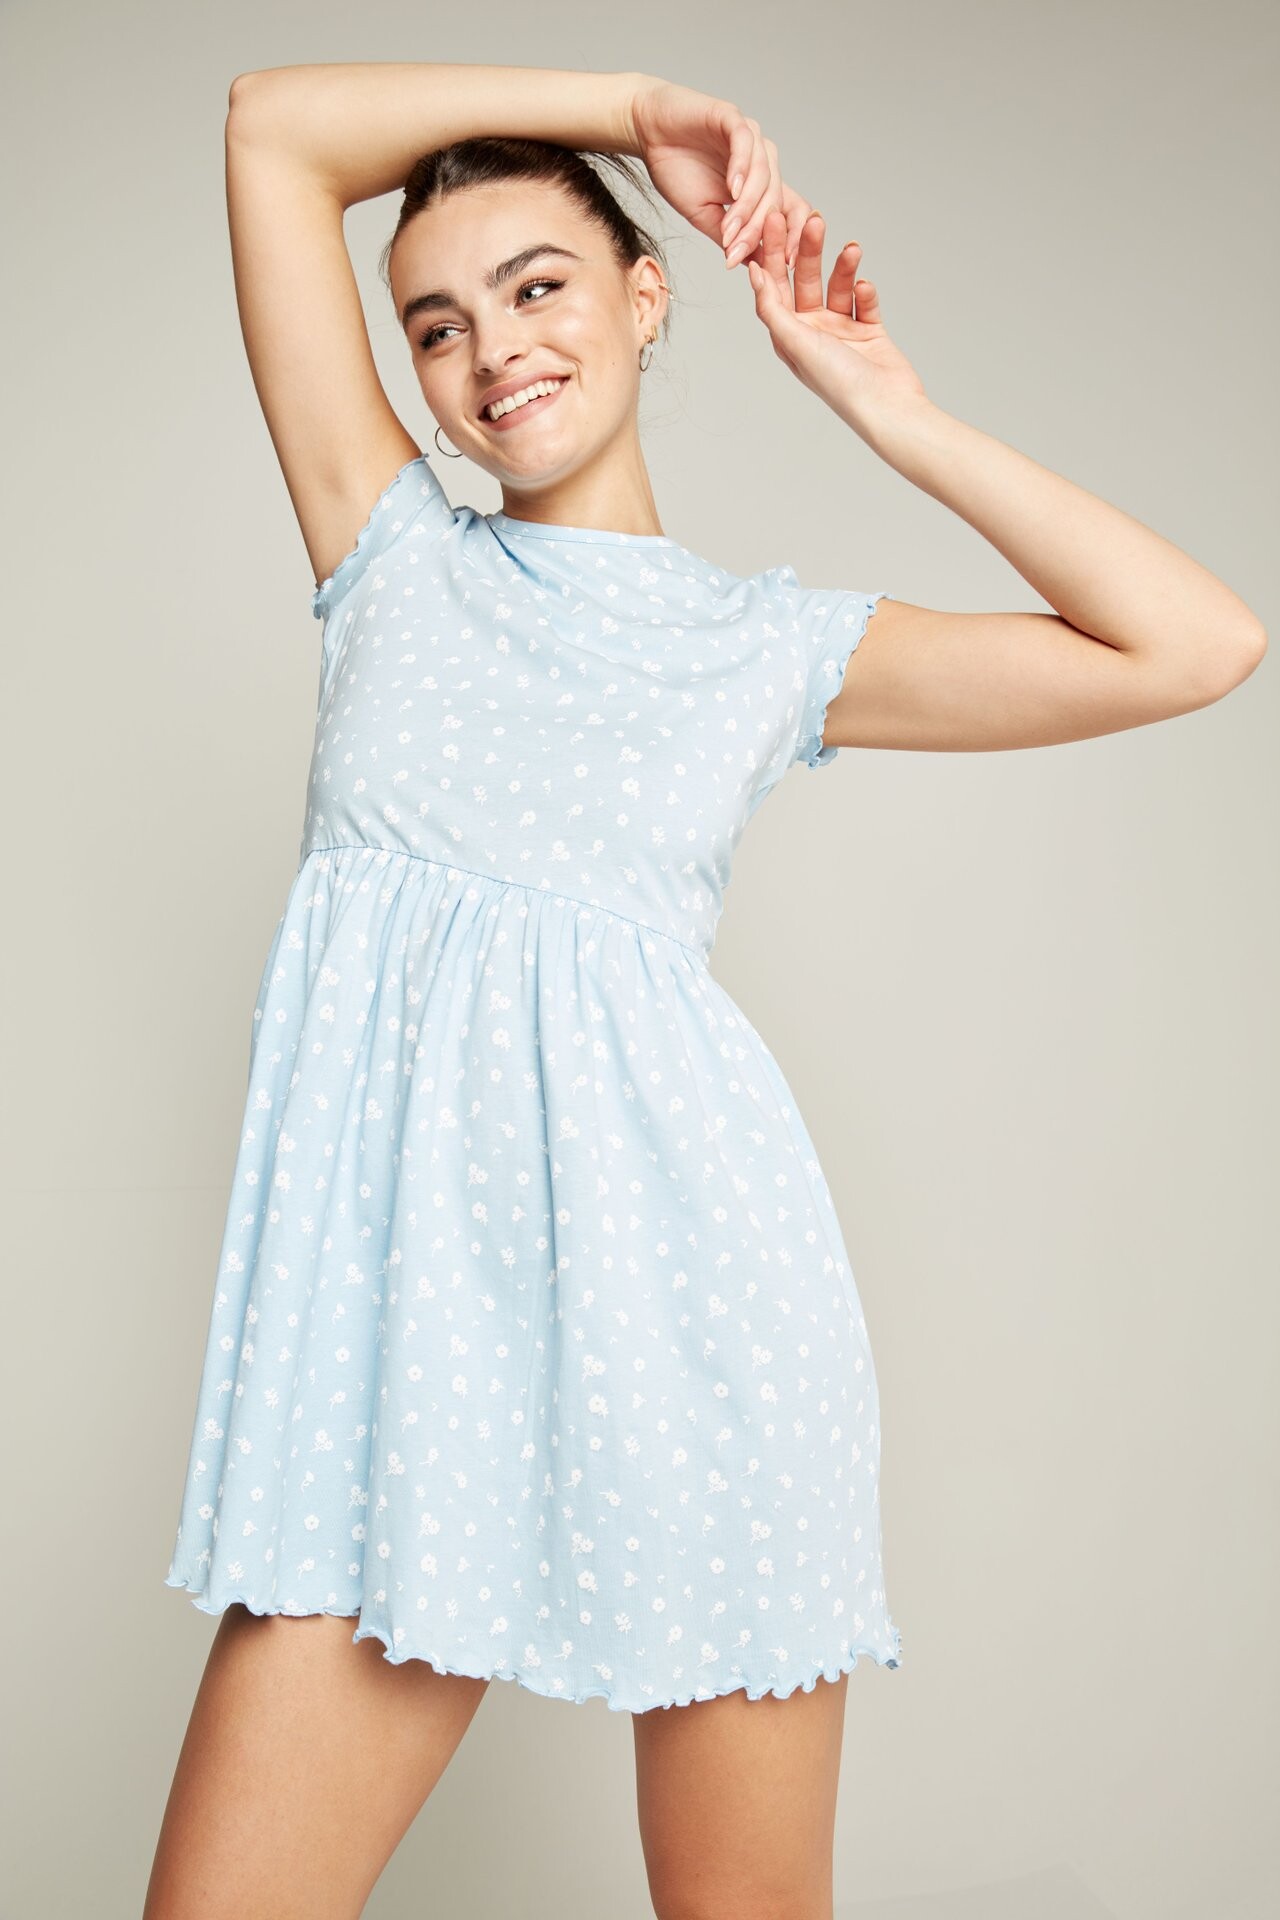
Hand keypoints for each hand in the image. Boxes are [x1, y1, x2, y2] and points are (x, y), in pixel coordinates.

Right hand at [628, 76, 815, 269]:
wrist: (648, 134)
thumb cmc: (676, 170)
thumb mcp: (704, 215)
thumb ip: (729, 236)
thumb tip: (752, 263)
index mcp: (760, 184)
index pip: (790, 209)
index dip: (793, 235)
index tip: (784, 264)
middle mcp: (761, 159)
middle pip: (775, 197)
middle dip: (755, 229)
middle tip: (736, 252)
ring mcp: (749, 137)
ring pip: (762, 174)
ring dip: (746, 206)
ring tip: (728, 229)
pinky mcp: (732, 117)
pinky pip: (744, 143)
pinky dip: (741, 168)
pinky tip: (732, 189)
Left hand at [745, 209, 928, 427]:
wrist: (887, 406)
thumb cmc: (838, 382)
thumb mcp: (795, 343)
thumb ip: (772, 307)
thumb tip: (753, 274)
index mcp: (788, 335)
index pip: (775, 286)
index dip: (773, 252)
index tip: (775, 219)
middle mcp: (811, 332)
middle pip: (806, 280)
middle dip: (810, 250)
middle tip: (815, 219)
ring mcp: (841, 331)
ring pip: (838, 285)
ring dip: (844, 266)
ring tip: (853, 248)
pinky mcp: (869, 331)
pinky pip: (864, 301)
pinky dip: (865, 292)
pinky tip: (866, 287)